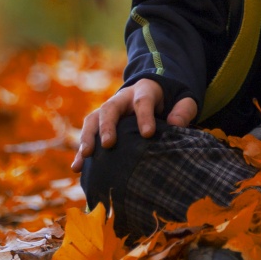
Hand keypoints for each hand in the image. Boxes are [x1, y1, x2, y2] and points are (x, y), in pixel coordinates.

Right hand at [71, 81, 196, 168]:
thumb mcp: (183, 100)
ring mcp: (108, 110)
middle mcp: (122, 98)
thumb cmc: (170, 101)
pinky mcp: (100, 124)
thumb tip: (176, 124)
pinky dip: (81, 151)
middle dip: (107, 125)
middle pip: (110, 108)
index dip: (144, 116)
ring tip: (86, 156)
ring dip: (87, 137)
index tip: (147, 134)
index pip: (142, 101)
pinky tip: (77, 168)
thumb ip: (183, 110)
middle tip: (108, 144)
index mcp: (144, 91)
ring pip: (93, 119)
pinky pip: (88, 135)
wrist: (153, 94)